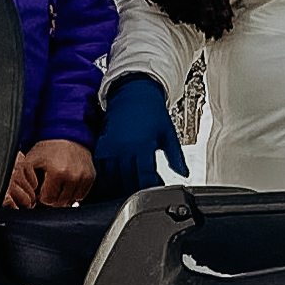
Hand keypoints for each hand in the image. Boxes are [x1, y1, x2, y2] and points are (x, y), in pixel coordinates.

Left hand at [4, 138, 95, 208]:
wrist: (68, 135)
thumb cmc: (48, 148)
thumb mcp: (31, 160)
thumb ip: (24, 178)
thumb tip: (28, 199)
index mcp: (58, 172)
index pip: (47, 200)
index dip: (41, 194)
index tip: (41, 185)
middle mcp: (74, 176)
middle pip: (59, 202)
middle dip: (52, 196)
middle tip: (49, 183)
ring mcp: (84, 177)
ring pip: (71, 201)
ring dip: (63, 195)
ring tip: (58, 182)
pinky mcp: (91, 177)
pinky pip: (81, 196)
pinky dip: (73, 192)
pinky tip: (67, 182)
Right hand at [93, 75, 189, 191]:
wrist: (134, 92)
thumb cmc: (152, 111)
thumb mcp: (169, 134)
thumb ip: (176, 157)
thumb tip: (184, 174)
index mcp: (143, 146)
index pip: (145, 178)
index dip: (151, 187)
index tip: (157, 187)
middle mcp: (124, 149)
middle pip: (127, 183)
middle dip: (136, 191)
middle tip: (144, 193)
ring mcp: (110, 148)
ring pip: (111, 180)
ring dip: (120, 189)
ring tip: (129, 192)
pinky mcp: (101, 146)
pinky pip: (100, 171)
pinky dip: (106, 180)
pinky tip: (113, 184)